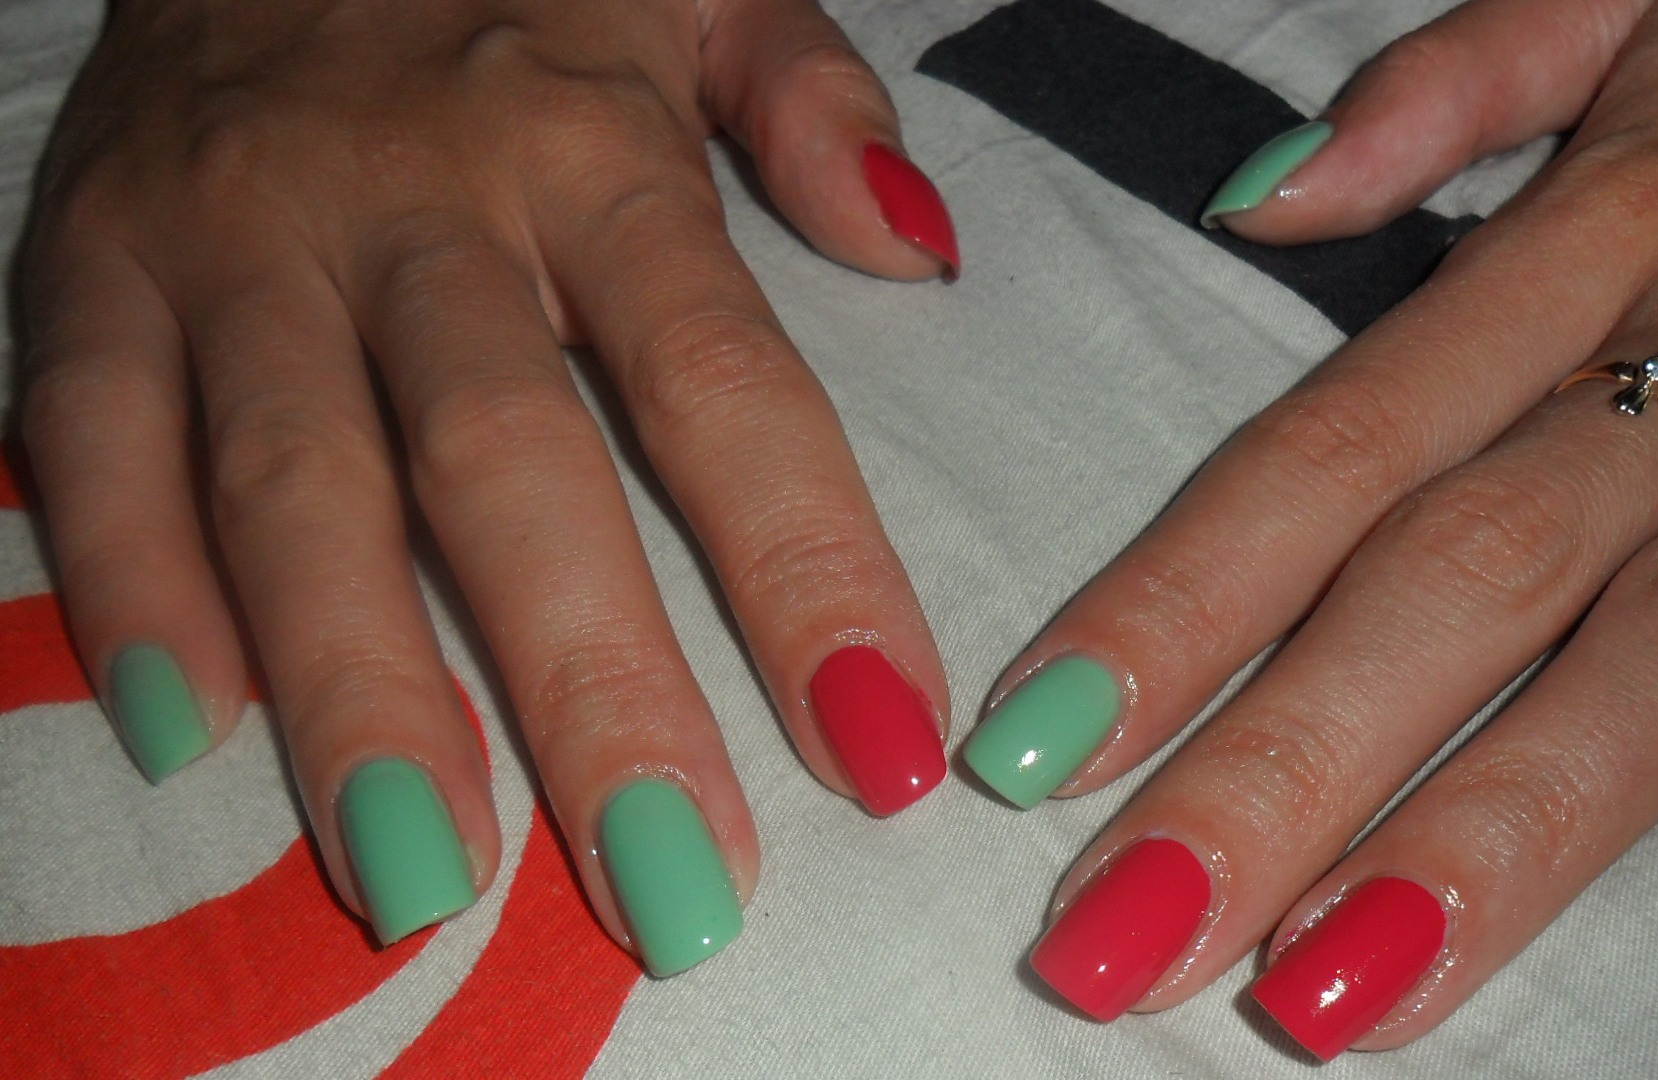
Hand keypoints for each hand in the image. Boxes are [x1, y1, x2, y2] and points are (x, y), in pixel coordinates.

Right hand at [18, 0, 957, 968]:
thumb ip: (815, 102)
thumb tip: (922, 253)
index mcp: (590, 143)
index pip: (722, 382)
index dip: (806, 568)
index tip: (884, 743)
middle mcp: (412, 199)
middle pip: (508, 464)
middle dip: (594, 685)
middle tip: (676, 887)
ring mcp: (237, 236)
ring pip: (295, 483)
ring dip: (358, 688)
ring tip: (426, 876)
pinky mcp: (92, 258)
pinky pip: (92, 434)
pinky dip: (129, 583)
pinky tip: (193, 732)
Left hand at [963, 0, 1657, 1053]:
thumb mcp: (1631, 1)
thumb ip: (1449, 89)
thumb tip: (1259, 197)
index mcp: (1596, 231)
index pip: (1337, 447)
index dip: (1177, 600)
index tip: (1037, 749)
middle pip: (1469, 573)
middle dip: (1287, 764)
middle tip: (1126, 937)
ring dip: (1514, 822)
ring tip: (1347, 987)